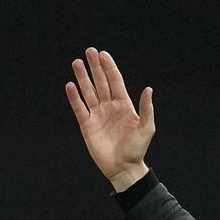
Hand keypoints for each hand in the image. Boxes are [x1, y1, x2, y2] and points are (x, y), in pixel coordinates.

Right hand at [65, 48, 154, 191]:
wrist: (124, 168)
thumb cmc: (137, 149)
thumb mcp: (146, 129)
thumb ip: (146, 109)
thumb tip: (148, 89)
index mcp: (124, 106)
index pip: (115, 82)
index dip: (109, 68)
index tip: (103, 54)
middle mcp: (110, 107)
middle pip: (101, 83)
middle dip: (95, 67)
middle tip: (89, 51)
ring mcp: (97, 115)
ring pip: (89, 92)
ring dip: (83, 78)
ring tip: (77, 62)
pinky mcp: (87, 125)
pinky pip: (79, 108)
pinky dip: (74, 97)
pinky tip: (70, 85)